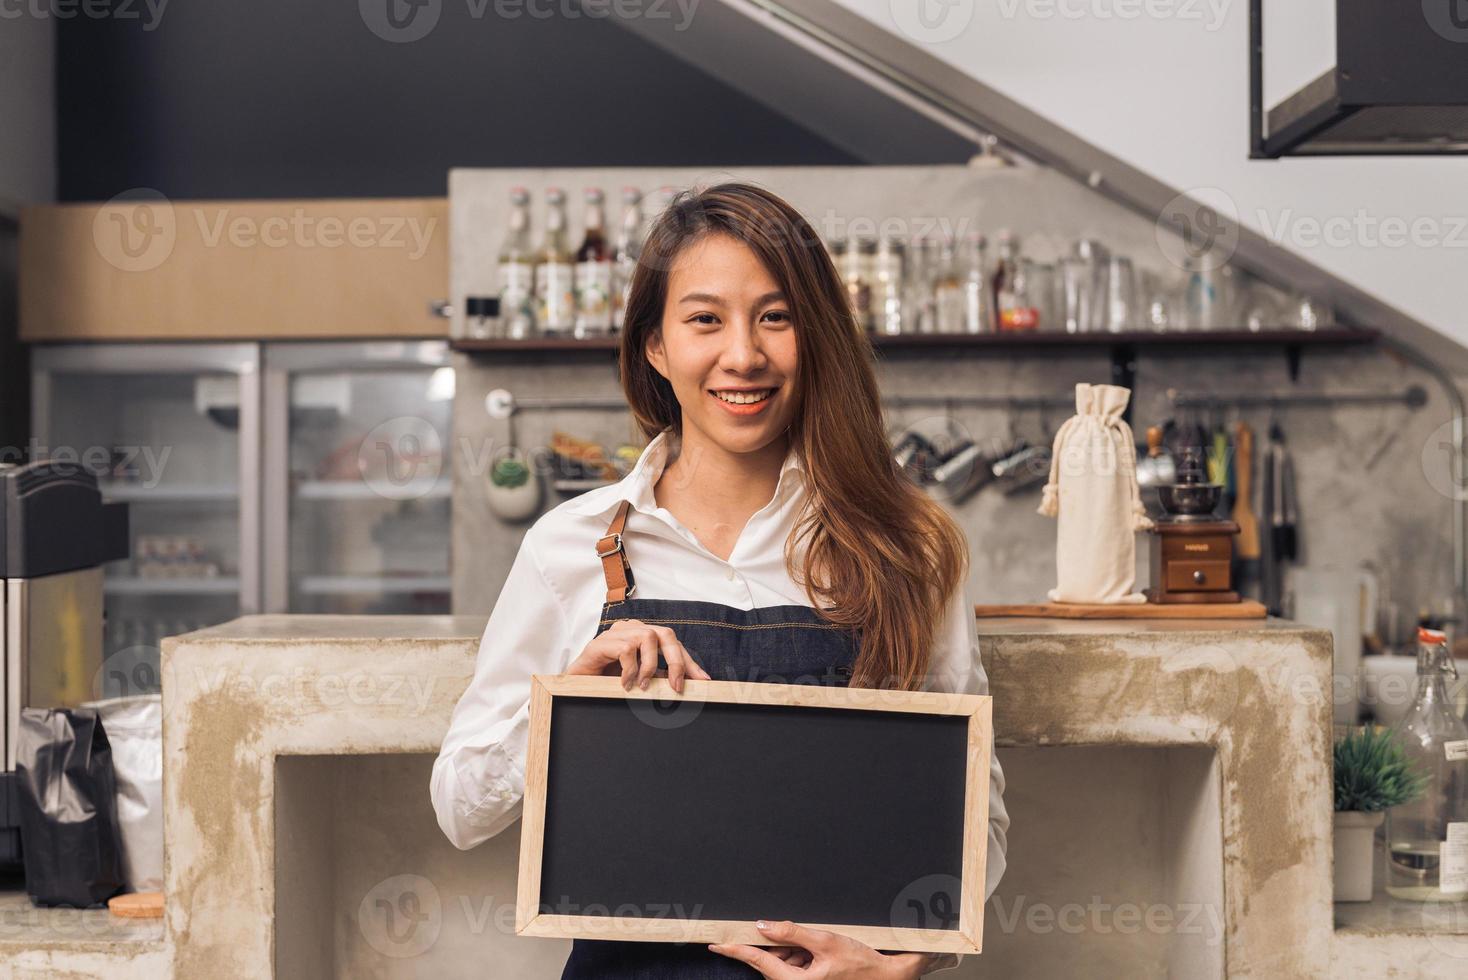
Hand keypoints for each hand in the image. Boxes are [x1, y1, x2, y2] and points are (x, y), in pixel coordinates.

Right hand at [564, 618, 709, 692]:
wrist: (576, 687)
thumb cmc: (607, 683)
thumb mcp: (641, 681)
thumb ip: (660, 678)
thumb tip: (686, 685)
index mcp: (643, 636)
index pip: (673, 643)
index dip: (689, 662)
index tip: (703, 682)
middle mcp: (632, 629)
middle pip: (665, 634)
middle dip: (676, 661)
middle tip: (677, 687)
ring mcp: (616, 633)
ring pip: (647, 638)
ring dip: (650, 667)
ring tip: (643, 686)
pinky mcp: (601, 642)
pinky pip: (626, 650)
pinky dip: (630, 670)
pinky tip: (625, 685)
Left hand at [709, 920, 929, 978]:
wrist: (886, 976)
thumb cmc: (860, 964)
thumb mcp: (824, 942)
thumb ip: (792, 933)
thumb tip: (762, 926)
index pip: (758, 961)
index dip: (736, 949)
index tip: (718, 943)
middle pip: (773, 959)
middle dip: (783, 945)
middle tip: (806, 940)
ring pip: (785, 961)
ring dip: (795, 949)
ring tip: (820, 948)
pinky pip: (796, 965)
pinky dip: (803, 955)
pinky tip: (821, 953)